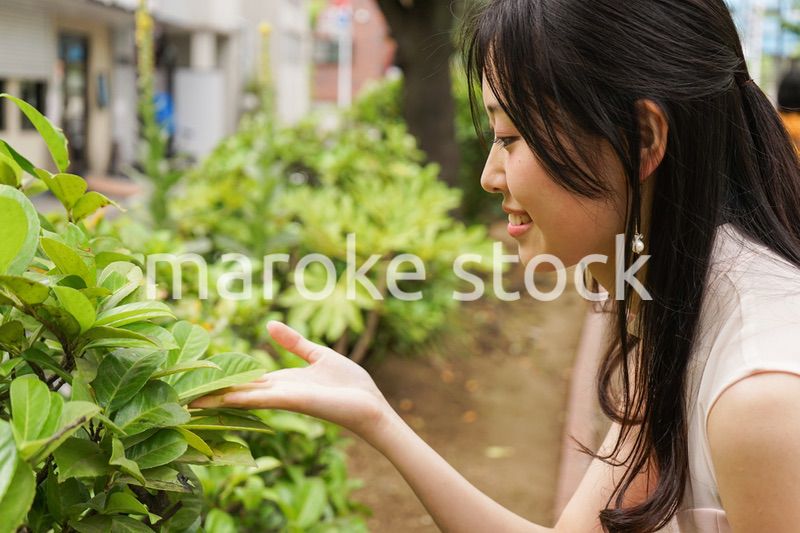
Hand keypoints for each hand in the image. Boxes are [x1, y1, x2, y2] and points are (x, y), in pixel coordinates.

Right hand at [190, 321, 390, 440]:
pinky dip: (242, 398)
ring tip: (189, 401)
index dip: (222, 381)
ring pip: (244, 397)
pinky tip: (221, 396)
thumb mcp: (317, 355)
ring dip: (218, 399)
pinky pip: (263, 397)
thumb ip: (293, 342)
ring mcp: (284, 398)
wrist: (369, 403)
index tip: (197, 381)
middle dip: (211, 395)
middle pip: (239, 392)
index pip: (245, 381)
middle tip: (180, 397)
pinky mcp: (295, 399)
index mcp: (282, 382)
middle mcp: (278, 392)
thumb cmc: (348, 383)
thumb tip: (268, 325)